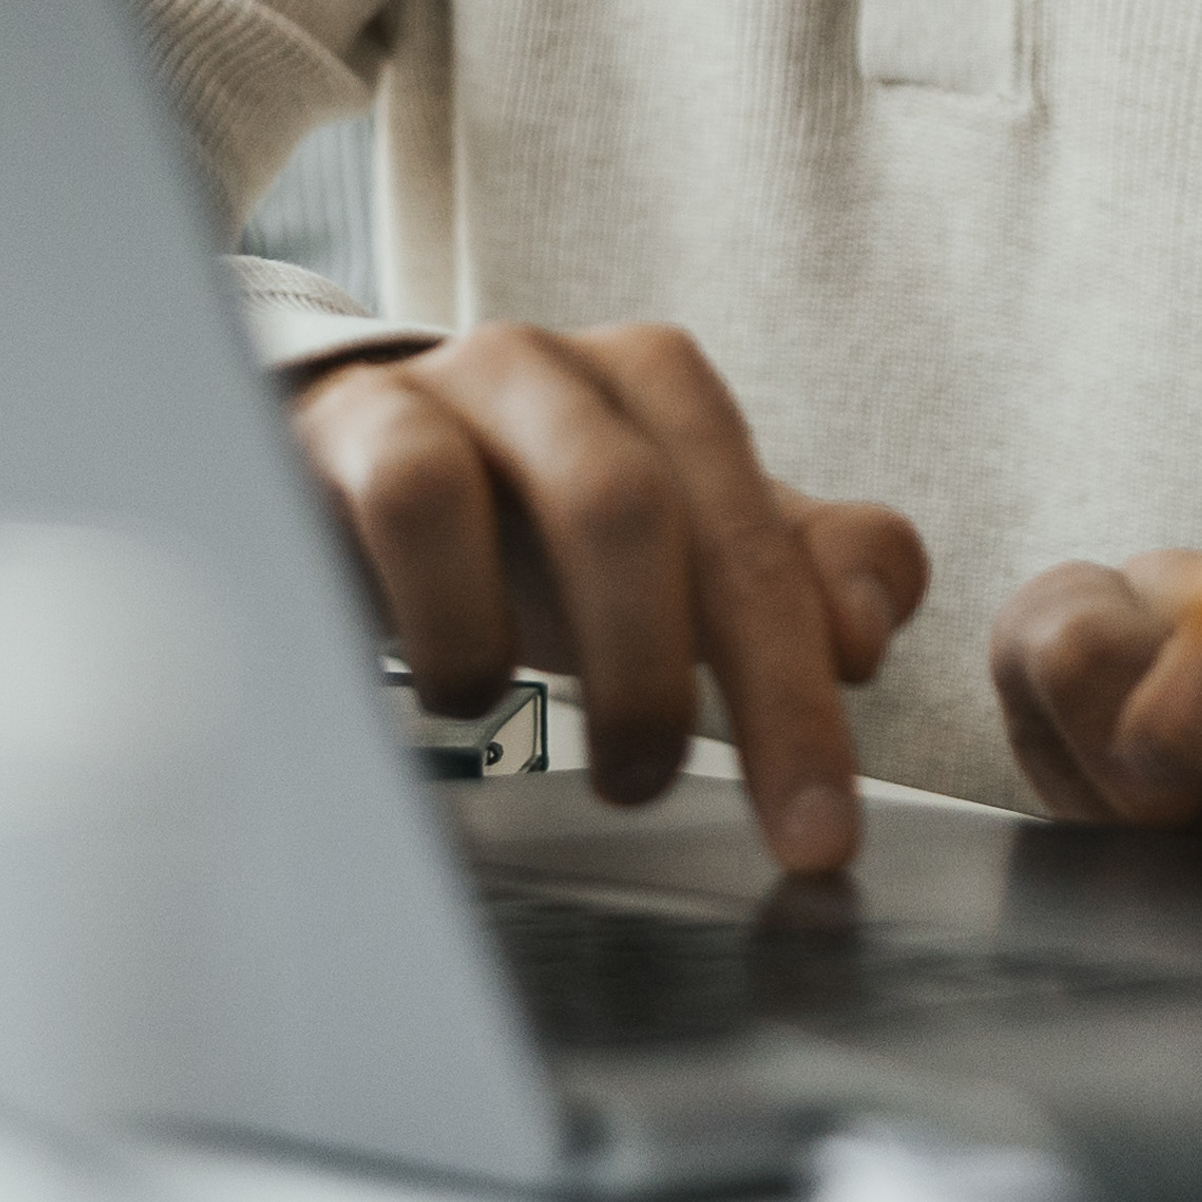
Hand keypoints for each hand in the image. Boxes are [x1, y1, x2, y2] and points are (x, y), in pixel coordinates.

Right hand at [287, 320, 929, 872]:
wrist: (335, 473)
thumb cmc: (524, 531)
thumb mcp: (668, 555)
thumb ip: (800, 576)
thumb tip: (866, 628)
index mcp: (661, 389)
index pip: (763, 540)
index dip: (800, 689)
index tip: (817, 831)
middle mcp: (567, 370)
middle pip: (668, 513)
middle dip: (705, 686)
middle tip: (695, 809)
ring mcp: (458, 385)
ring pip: (571, 496)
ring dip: (601, 657)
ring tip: (596, 765)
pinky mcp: (355, 423)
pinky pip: (419, 499)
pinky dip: (457, 622)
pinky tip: (462, 692)